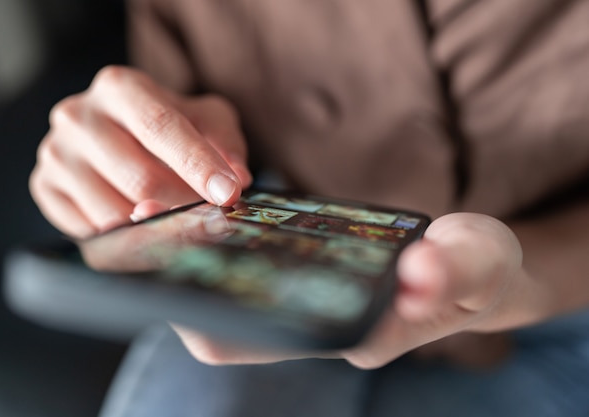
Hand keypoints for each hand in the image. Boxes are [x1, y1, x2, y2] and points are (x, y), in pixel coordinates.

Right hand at [30, 66, 251, 237]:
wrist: (122, 133)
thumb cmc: (171, 127)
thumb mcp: (208, 120)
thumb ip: (226, 142)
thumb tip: (236, 179)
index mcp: (119, 87)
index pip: (161, 127)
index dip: (198, 164)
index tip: (227, 193)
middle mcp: (78, 115)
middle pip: (140, 178)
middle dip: (183, 203)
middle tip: (208, 216)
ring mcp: (55, 153)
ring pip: (114, 213)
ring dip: (155, 227)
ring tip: (174, 217)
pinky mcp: (44, 188)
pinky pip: (91, 231)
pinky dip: (125, 237)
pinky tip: (140, 224)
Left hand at [167, 213, 525, 367]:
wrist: (471, 263)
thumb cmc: (478, 270)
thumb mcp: (481, 264)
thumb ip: (457, 272)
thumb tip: (419, 273)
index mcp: (348, 333)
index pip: (264, 340)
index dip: (211, 318)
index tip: (165, 278)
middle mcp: (316, 323)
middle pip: (231, 319)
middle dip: (181, 280)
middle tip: (148, 220)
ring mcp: (309, 297)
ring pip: (232, 290)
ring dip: (192, 255)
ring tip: (160, 206)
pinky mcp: (306, 270)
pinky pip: (249, 264)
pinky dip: (221, 240)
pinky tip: (204, 205)